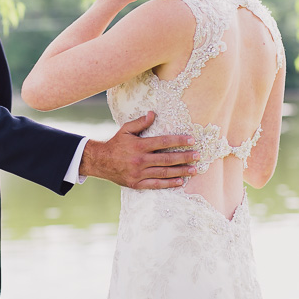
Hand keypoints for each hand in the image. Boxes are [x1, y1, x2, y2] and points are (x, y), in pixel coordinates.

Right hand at [79, 112, 198, 188]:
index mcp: (139, 145)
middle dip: (184, 157)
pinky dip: (169, 183)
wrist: (101, 162)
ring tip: (193, 169)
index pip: (163, 142)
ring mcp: (139, 173)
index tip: (191, 140)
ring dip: (180, 171)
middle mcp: (140, 160)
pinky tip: (180, 181)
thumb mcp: (125, 130)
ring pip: (164, 172)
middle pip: (167, 159)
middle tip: (198, 156)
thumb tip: (153, 114)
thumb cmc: (116, 143)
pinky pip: (156, 184)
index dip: (179, 141)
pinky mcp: (137, 183)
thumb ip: (140, 122)